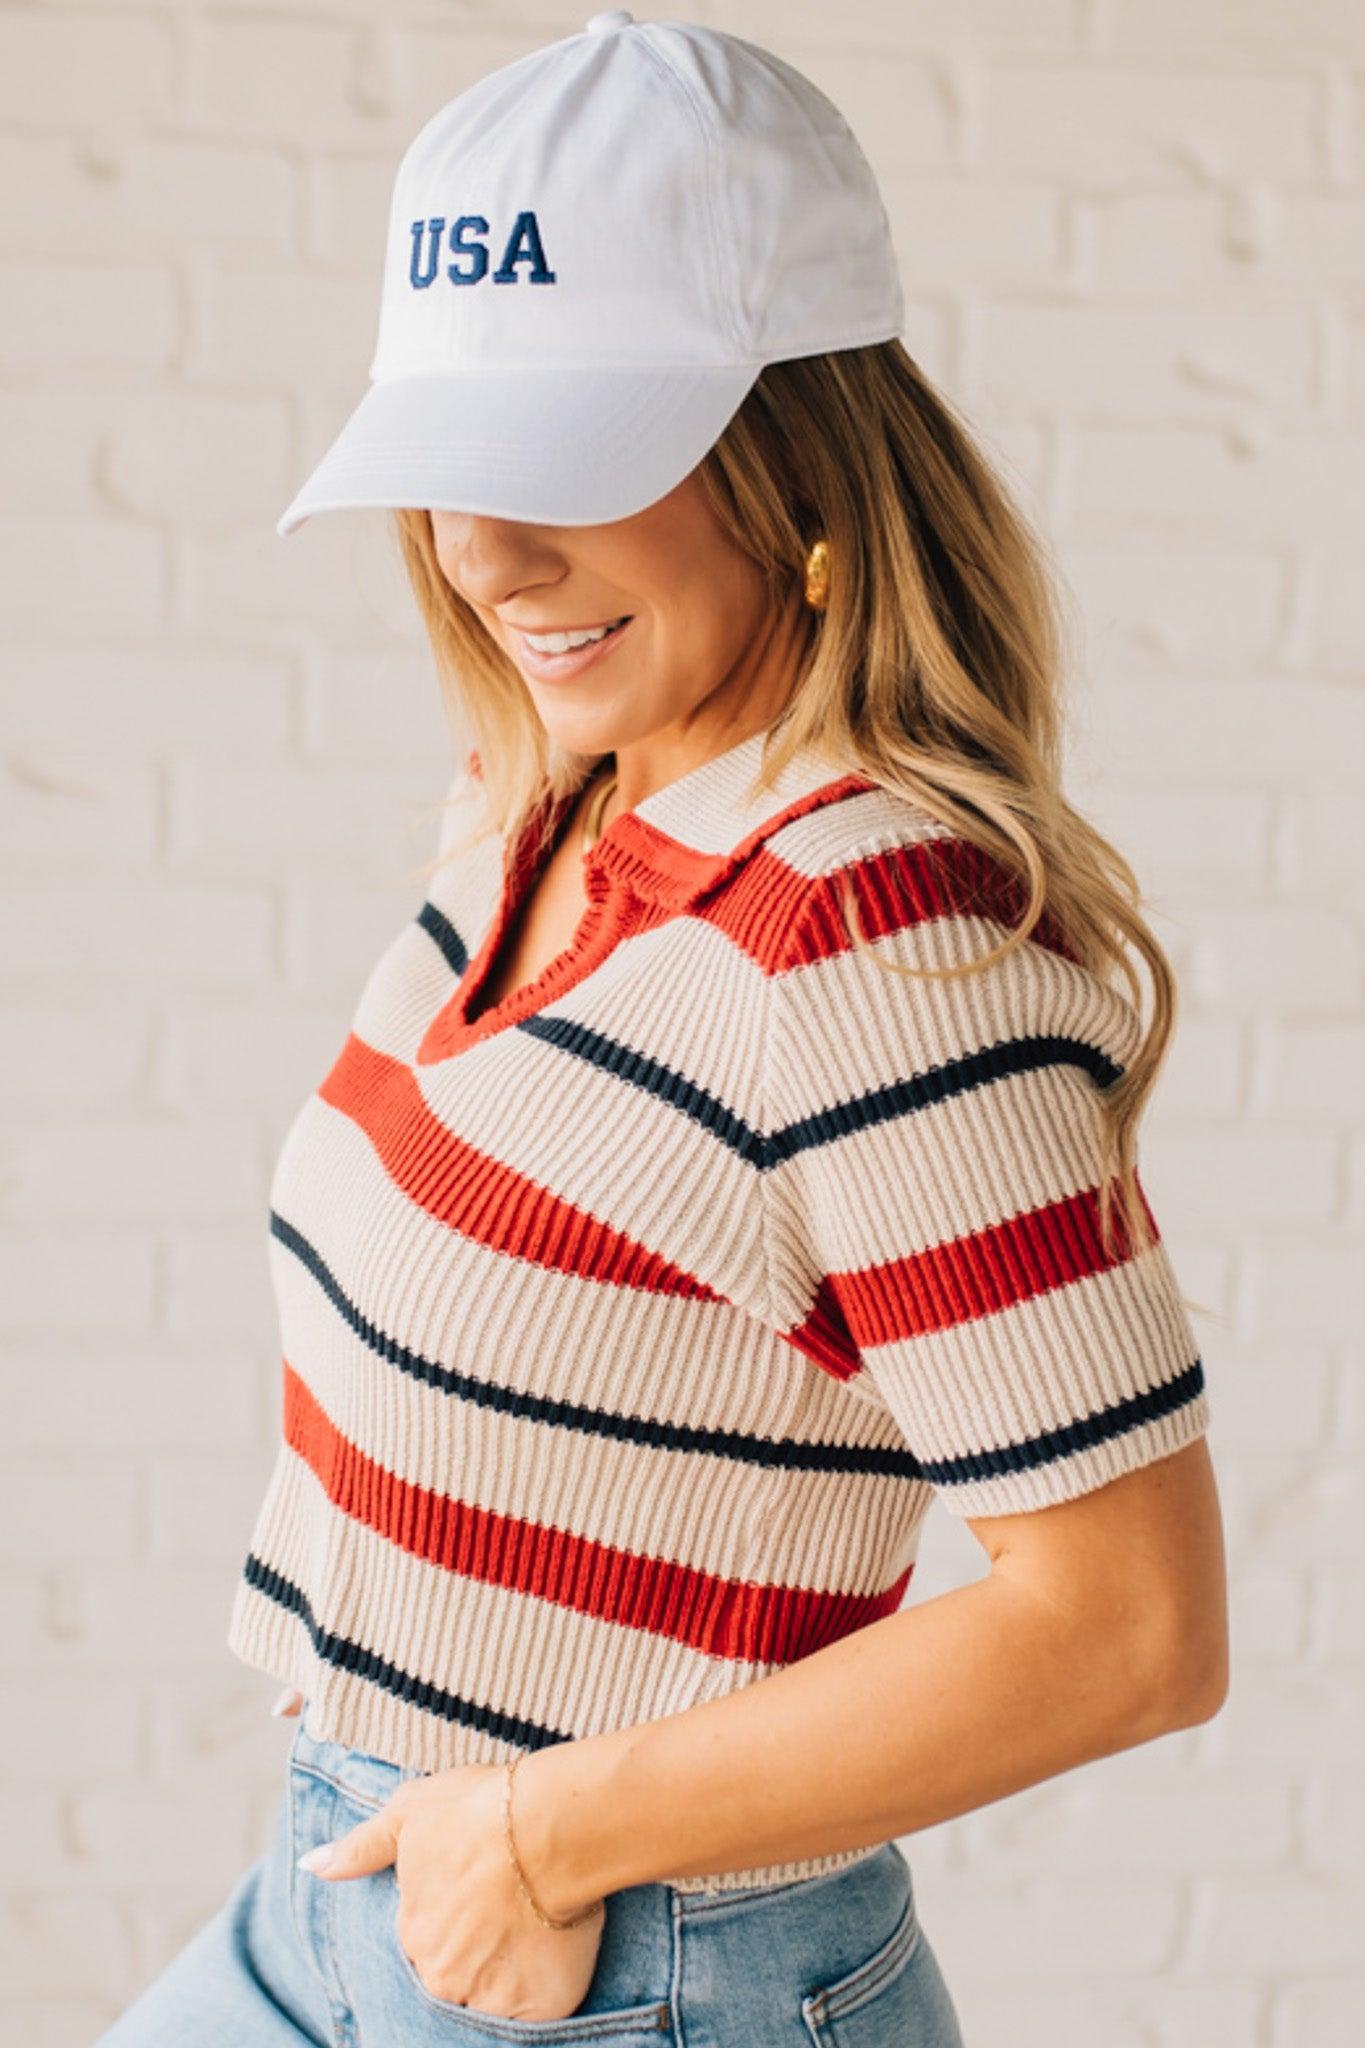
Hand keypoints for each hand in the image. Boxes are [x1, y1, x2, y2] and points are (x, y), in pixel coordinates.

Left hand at [295, 1750, 606, 2023]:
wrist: (548, 1824)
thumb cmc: (479, 1810)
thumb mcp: (411, 1812)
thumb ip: (363, 1846)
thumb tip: (311, 1865)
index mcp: (411, 1932)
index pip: (425, 1944)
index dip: (454, 1921)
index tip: (476, 1901)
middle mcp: (441, 1975)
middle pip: (453, 1979)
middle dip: (474, 1955)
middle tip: (506, 1914)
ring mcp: (487, 1996)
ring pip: (490, 1999)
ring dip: (505, 1974)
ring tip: (529, 1929)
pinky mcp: (537, 2008)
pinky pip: (533, 2015)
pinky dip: (541, 1989)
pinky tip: (551, 1949)